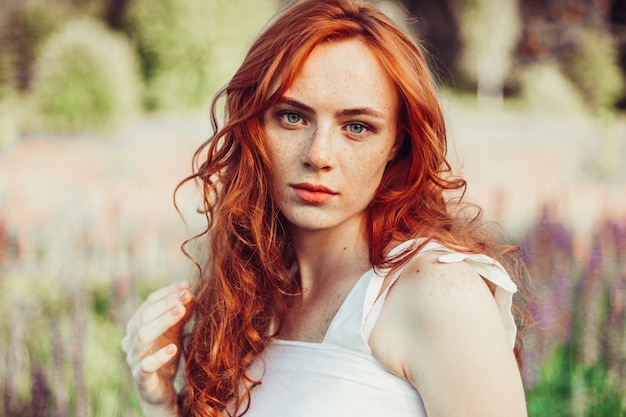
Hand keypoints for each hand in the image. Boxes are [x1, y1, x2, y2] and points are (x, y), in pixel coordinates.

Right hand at [121, 281, 194, 415]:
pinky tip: (173, 348)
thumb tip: (191, 293)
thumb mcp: (175, 331)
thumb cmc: (166, 355)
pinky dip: (159, 356)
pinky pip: (145, 365)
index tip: (187, 285)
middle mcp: (131, 338)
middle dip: (166, 303)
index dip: (168, 292)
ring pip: (142, 336)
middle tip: (186, 296)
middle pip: (145, 315)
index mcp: (138, 324)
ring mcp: (133, 358)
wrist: (160, 390)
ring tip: (181, 311)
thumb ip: (181, 314)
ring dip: (162, 321)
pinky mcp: (140, 377)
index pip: (149, 302)